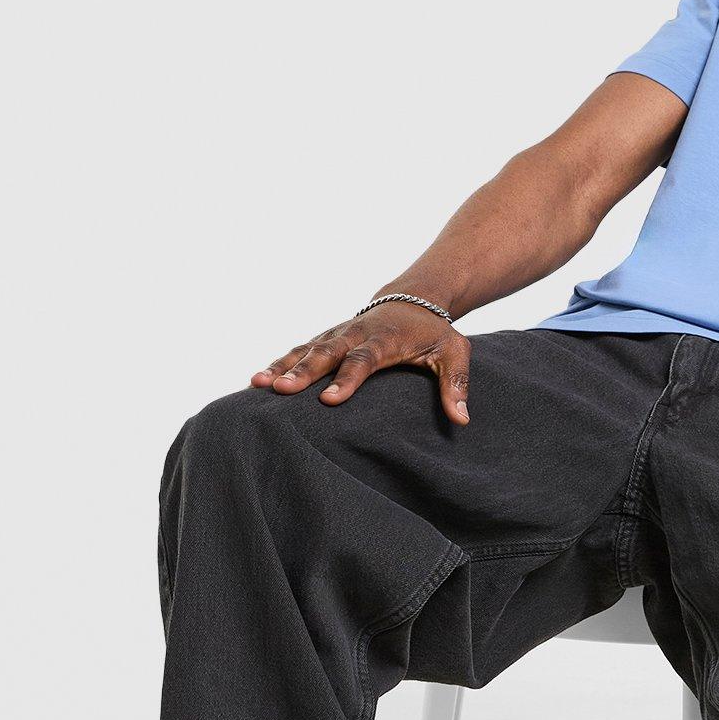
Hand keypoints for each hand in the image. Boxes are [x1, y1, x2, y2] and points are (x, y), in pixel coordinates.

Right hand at [251, 302, 470, 420]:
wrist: (414, 300)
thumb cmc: (435, 333)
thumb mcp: (454, 353)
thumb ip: (456, 384)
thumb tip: (461, 419)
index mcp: (385, 339)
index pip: (364, 360)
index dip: (347, 379)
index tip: (330, 400)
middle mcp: (355, 333)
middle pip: (326, 353)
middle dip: (303, 372)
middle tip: (281, 390)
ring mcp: (337, 335)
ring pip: (306, 350)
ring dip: (282, 366)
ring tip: (258, 384)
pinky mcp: (326, 338)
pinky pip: (298, 350)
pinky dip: (278, 362)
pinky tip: (257, 380)